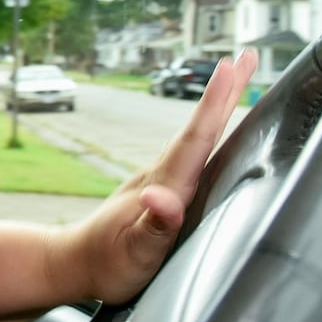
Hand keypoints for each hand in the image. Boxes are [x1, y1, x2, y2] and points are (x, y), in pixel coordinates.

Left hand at [56, 49, 257, 305]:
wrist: (74, 264)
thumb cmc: (108, 266)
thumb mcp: (135, 255)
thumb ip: (153, 227)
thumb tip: (160, 197)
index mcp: (163, 186)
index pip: (195, 140)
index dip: (216, 105)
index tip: (232, 68)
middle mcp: (163, 176)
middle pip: (200, 128)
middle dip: (225, 93)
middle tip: (248, 56)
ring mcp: (161, 180)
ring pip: (197, 137)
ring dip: (219, 107)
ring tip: (238, 79)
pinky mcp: (161, 189)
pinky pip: (192, 153)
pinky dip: (209, 132)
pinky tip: (217, 130)